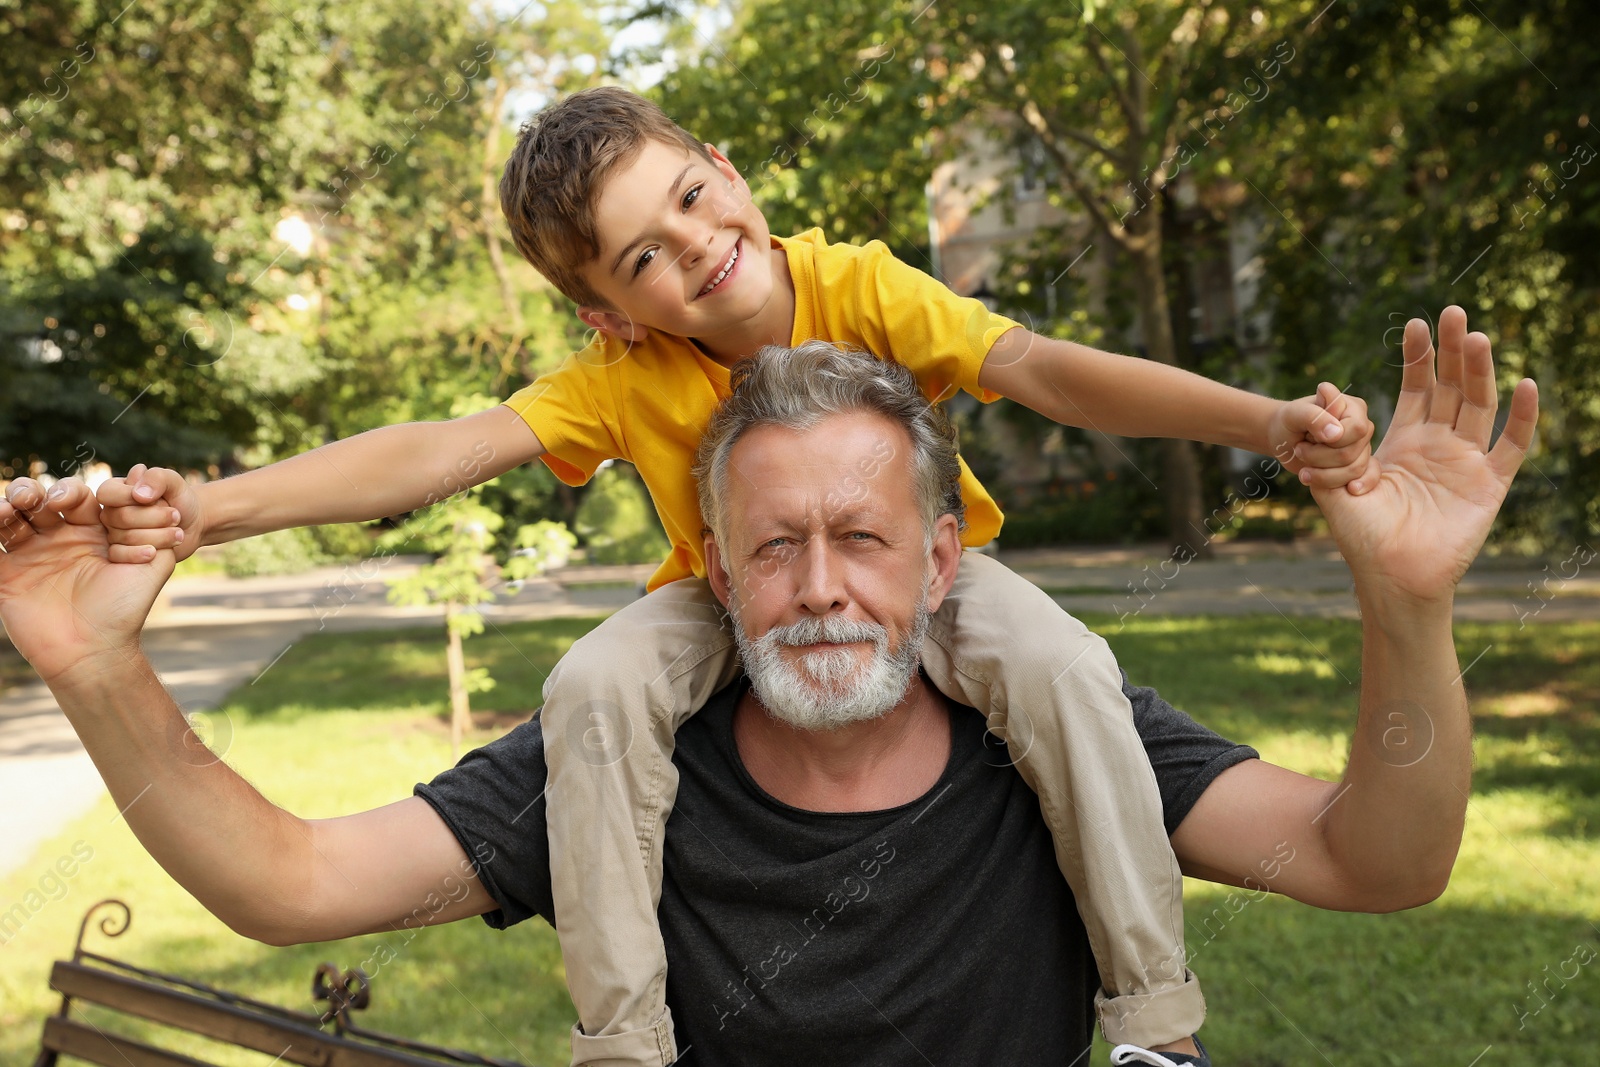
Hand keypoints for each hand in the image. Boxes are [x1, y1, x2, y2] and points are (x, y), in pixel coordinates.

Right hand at [0, 477, 173, 683]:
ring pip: (14, 515)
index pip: (81, 497)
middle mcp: (62, 539)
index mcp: (95, 532)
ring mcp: (33, 554)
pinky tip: (1, 516)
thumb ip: (156, 524)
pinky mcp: (8, 573)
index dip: (74, 492)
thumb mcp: (152, 562)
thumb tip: (153, 479)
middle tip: (43, 500)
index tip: (74, 501)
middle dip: (40, 492)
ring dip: (12, 502)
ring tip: (15, 506)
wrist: (95, 651)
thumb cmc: (126, 608)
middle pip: (43, 500)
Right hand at [96, 464, 203, 562]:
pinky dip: (146, 553)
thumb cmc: (181, 499)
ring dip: (158, 536)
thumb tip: (138, 495)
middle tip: (177, 516)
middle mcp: (111, 512)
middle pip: (120, 517)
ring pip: (124, 538)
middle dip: (154, 517)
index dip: (129, 498)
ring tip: (178, 532)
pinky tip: (164, 550)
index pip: (107, 493)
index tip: (156, 499)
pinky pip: (121, 555)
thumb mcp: (174, 482)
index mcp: (116, 491)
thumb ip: (157, 478)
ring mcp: (115, 533)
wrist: (193, 525)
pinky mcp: (123, 552)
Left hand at [1268, 383, 1377, 492]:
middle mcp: (1363, 427)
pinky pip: (1362, 480)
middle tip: (1300, 449)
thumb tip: (1337, 434)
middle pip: (1351, 453)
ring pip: (1353, 470)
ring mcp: (1361, 447)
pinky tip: (1338, 488)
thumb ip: (1315, 418)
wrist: (1284, 438)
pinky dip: (1343, 485)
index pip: (1356, 429)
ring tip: (1304, 466)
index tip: (1308, 437)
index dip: (1331, 441)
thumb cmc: (1289, 421)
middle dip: (1319, 457)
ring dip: (1322, 473)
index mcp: (1353, 408)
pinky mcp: (1356, 465)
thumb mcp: (1294, 415)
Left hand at [1313, 306, 1537, 604]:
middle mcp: (1439, 446)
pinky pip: (1512, 446)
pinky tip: (1526, 384)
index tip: (1416, 322)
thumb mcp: (1334, 479)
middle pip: (1451, 387)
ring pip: (1479, 406)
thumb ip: (1331, 436)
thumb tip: (1323, 387)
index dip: (1418, 356)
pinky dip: (1522, 417)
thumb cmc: (1360, 535)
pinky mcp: (1490, 486)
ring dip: (1481, 371)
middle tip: (1454, 311)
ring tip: (1478, 336)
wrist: (1389, 577)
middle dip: (1452, 350)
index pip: (1416, 387)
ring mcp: (1466, 463)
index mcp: (1403, 442)